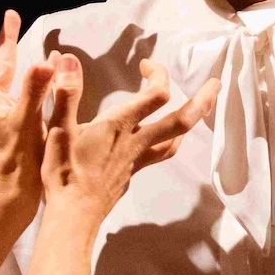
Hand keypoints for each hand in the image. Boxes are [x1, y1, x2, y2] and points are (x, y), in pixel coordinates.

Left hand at [0, 2, 61, 204]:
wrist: (16, 192)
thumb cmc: (15, 161)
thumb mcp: (25, 123)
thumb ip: (34, 91)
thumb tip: (45, 60)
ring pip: (0, 68)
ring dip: (6, 44)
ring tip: (13, 17)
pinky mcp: (12, 114)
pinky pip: (20, 83)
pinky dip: (30, 67)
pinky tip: (48, 57)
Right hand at [42, 60, 214, 217]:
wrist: (73, 216)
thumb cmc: (64, 174)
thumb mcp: (59, 128)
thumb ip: (67, 93)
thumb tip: (69, 58)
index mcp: (119, 126)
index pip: (156, 95)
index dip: (159, 74)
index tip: (146, 65)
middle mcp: (135, 141)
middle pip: (180, 120)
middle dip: (201, 100)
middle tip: (216, 84)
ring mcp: (137, 159)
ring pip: (175, 139)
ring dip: (192, 121)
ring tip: (201, 107)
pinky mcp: (133, 172)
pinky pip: (162, 154)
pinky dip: (172, 141)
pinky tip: (171, 139)